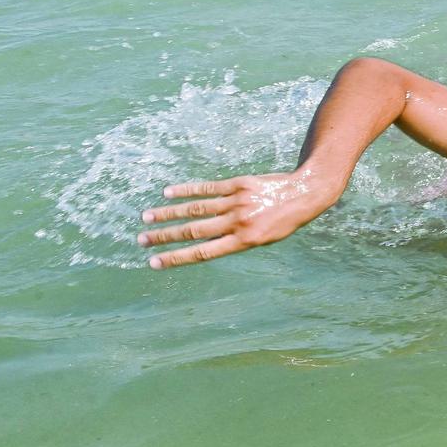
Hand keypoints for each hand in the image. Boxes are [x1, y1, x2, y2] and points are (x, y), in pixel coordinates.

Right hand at [137, 171, 338, 268]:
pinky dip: (186, 190)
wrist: (305, 193)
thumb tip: (203, 244)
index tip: (154, 263)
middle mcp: (238, 222)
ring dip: (168, 214)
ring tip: (147, 217)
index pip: (203, 253)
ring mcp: (237, 202)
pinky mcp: (237, 184)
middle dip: (165, 237)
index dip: (176, 258)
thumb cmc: (283, 221)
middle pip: (193, 231)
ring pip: (195, 209)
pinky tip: (167, 193)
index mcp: (244, 241)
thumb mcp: (263, 239)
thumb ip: (234, 241)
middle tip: (141, 241)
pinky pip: (207, 188)